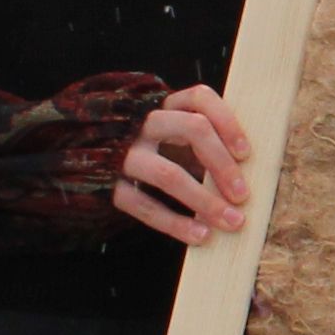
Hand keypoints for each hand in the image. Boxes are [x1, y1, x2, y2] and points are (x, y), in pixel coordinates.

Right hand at [114, 83, 252, 246]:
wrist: (89, 163)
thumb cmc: (155, 152)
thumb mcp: (176, 139)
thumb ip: (204, 147)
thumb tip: (246, 177)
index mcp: (165, 107)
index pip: (199, 98)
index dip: (227, 122)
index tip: (246, 154)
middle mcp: (144, 123)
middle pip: (192, 129)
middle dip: (223, 164)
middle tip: (243, 196)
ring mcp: (125, 153)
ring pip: (168, 174)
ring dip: (204, 201)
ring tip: (231, 222)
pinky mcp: (110, 185)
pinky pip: (145, 205)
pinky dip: (175, 224)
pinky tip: (200, 236)